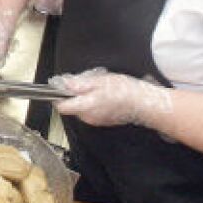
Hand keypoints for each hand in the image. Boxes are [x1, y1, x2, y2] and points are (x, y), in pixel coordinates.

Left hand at [52, 69, 173, 126]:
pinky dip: (94, 103)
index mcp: (85, 107)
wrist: (144, 104)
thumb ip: (79, 84)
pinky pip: (91, 111)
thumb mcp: (99, 81)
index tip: (60, 87)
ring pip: (81, 108)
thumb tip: (64, 84)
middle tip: (86, 83)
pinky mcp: (103, 121)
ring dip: (85, 97)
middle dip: (74, 94)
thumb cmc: (125, 91)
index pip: (61, 106)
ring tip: (98, 88)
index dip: (58, 96)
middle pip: (71, 106)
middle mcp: (88, 117)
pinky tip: (105, 96)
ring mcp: (96, 120)